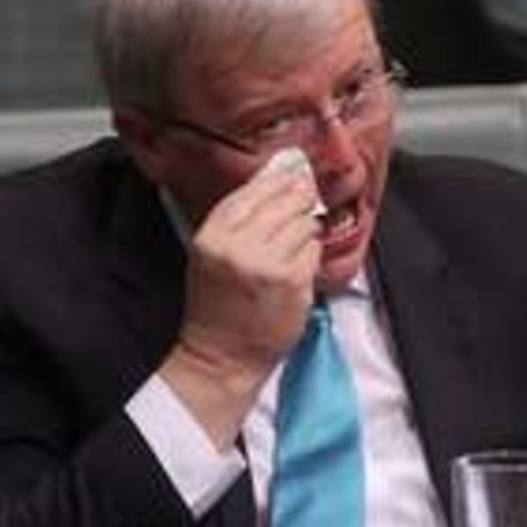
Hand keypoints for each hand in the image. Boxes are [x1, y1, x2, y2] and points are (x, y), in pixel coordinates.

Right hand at [160, 168, 320, 447]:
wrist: (221, 355)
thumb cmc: (217, 305)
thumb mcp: (213, 254)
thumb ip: (240, 219)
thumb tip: (278, 176)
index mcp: (212, 235)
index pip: (252, 191)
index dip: (277, 178)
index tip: (291, 171)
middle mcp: (238, 246)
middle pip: (284, 200)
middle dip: (298, 198)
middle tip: (304, 197)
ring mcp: (267, 264)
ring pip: (303, 223)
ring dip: (305, 229)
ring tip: (292, 245)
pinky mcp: (292, 282)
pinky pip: (313, 250)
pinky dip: (310, 254)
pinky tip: (296, 267)